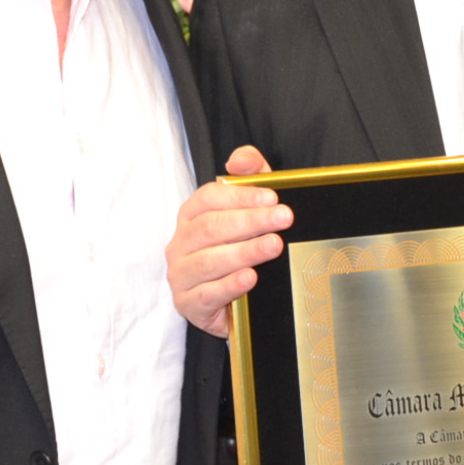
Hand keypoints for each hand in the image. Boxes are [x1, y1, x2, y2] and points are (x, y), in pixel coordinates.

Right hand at [166, 146, 290, 338]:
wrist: (234, 304)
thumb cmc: (239, 250)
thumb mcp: (250, 210)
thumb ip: (250, 176)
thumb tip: (240, 160)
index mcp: (191, 216)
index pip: (209, 198)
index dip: (241, 196)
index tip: (273, 197)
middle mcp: (180, 243)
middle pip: (211, 227)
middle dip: (250, 221)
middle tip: (283, 219)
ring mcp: (180, 275)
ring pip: (208, 260)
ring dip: (244, 252)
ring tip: (273, 246)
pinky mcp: (187, 304)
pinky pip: (207, 294)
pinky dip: (229, 285)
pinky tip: (250, 278)